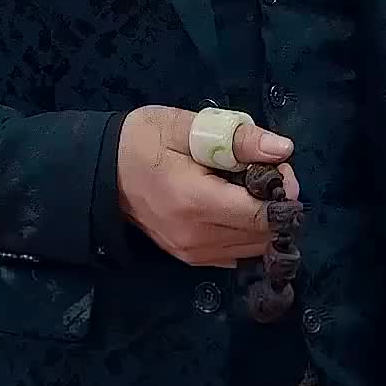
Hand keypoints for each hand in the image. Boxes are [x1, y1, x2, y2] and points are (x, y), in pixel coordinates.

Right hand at [117, 106, 299, 268]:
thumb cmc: (144, 141)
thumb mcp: (187, 127)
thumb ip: (237, 138)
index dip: (283, 192)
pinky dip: (247, 234)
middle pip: (264, 235)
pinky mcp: (189, 258)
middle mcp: (196, 238)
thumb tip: (282, 149)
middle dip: (278, 205)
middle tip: (267, 172)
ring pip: (253, 249)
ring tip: (251, 188)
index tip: (279, 166)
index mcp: (195, 202)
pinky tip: (237, 208)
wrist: (102, 170)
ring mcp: (192, 253)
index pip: (262, 215)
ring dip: (264, 220)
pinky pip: (236, 254)